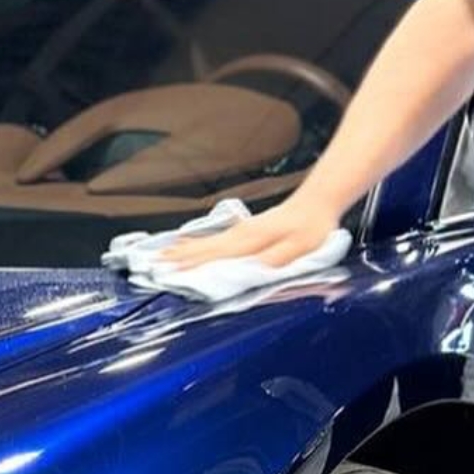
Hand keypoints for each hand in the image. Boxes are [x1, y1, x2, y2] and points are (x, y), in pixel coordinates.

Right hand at [160, 199, 343, 269]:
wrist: (317, 201)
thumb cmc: (312, 226)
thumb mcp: (301, 248)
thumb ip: (276, 260)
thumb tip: (253, 269)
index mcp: (252, 241)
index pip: (216, 256)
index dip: (193, 265)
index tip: (172, 271)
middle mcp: (242, 235)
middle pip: (204, 247)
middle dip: (178, 256)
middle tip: (155, 263)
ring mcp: (241, 230)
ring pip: (205, 241)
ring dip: (183, 248)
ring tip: (162, 253)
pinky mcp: (244, 229)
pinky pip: (213, 237)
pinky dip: (196, 240)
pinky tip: (187, 241)